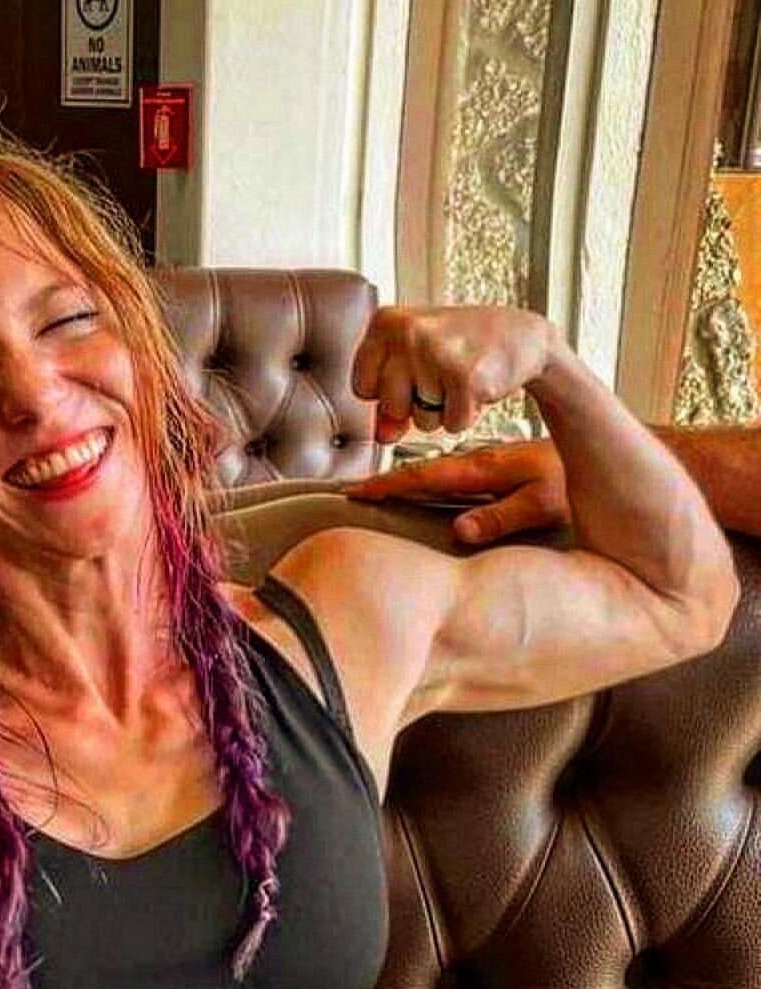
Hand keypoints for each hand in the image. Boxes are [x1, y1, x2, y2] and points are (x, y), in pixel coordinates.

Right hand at [344, 437, 569, 543]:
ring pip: (444, 472)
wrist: (633, 457)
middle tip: (355, 491)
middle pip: (428, 472)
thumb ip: (502, 518)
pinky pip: (461, 474)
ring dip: (411, 479)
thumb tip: (458, 531)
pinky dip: (436, 479)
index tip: (357, 492)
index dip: (391, 485)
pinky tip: (433, 487)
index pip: (429, 478)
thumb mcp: (545, 505)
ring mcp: (496, 465)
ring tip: (381, 489)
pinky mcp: (507, 470)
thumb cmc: (588, 483)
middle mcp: (488, 463)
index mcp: (490, 470)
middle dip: (390, 481)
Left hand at [352, 304, 559, 446]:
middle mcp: (407, 332)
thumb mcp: (416, 365)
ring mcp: (435, 353)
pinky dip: (466, 415)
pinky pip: (452, 424)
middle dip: (416, 405)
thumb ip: (389, 399)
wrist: (522, 336)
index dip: (388, 393)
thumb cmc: (463, 347)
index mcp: (385, 322)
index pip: (361, 388)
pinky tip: (478, 386)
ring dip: (444, 410)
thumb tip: (381, 436)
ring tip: (460, 377)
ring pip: (422, 420)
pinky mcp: (465, 377)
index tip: (411, 375)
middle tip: (441, 376)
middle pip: (390, 407)